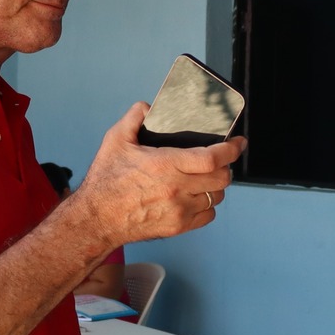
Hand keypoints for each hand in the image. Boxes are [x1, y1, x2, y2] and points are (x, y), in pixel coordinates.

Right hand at [71, 102, 245, 247]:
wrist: (96, 220)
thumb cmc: (105, 182)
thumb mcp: (115, 141)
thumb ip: (134, 118)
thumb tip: (148, 107)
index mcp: (165, 164)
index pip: (212, 157)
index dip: (231, 149)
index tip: (238, 143)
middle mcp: (176, 189)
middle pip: (221, 178)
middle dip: (225, 167)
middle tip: (220, 160)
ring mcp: (179, 210)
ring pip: (217, 197)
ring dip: (216, 186)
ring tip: (206, 178)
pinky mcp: (177, 227)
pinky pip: (208, 216)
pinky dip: (208, 206)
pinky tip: (196, 197)